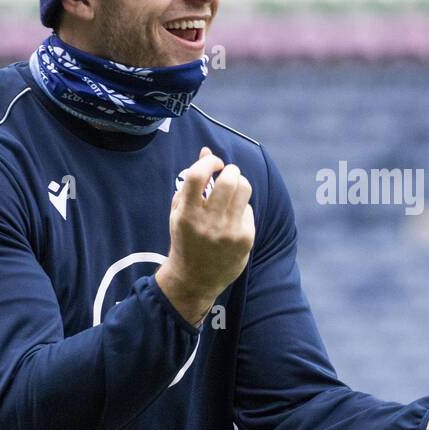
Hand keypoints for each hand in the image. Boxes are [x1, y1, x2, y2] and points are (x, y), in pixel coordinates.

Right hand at [156, 146, 255, 325]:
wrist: (194, 279)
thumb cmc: (185, 239)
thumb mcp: (180, 211)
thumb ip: (191, 181)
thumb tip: (206, 151)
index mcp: (187, 214)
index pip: (198, 176)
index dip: (210, 162)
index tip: (214, 162)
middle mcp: (208, 222)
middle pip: (228, 179)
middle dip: (230, 170)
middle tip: (228, 173)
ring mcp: (228, 232)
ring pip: (243, 189)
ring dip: (240, 182)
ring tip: (233, 190)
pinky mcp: (245, 239)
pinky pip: (248, 209)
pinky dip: (241, 208)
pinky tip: (233, 218)